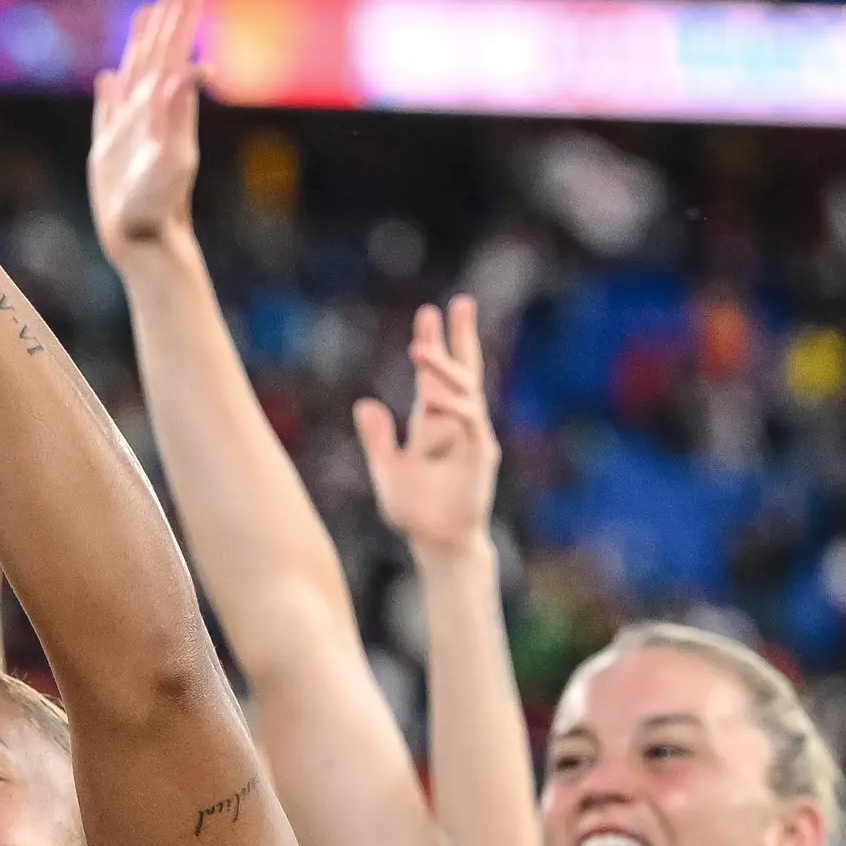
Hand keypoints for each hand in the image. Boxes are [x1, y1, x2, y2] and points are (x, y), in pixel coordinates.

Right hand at [87, 0, 207, 255]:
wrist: (146, 242)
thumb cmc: (158, 208)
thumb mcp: (171, 161)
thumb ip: (175, 116)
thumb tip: (190, 71)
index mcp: (163, 104)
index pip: (174, 44)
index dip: (182, 10)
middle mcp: (149, 108)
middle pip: (160, 48)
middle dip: (172, 11)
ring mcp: (130, 127)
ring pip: (137, 71)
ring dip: (143, 40)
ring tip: (148, 11)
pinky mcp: (111, 149)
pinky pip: (110, 109)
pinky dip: (112, 89)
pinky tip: (110, 77)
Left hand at [354, 294, 500, 559]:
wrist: (438, 543)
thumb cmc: (415, 513)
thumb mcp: (387, 469)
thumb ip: (378, 438)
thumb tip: (364, 403)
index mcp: (433, 425)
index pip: (433, 377)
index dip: (432, 346)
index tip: (428, 313)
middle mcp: (455, 425)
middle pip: (461, 371)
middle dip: (459, 338)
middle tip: (458, 303)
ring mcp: (471, 437)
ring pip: (464, 391)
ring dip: (444, 367)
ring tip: (421, 346)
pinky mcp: (480, 455)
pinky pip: (469, 423)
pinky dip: (453, 407)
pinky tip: (434, 394)